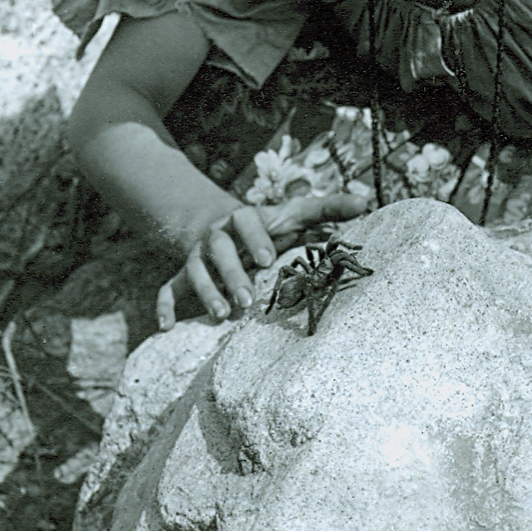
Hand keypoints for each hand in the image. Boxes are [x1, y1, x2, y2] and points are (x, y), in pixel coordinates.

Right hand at [156, 191, 367, 330]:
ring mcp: (198, 256)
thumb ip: (329, 209)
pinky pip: (168, 288)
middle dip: (231, 273)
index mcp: (244, 218)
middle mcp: (217, 235)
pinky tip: (166, 327)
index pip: (246, 220)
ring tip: (221, 316)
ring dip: (205, 292)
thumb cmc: (270, 226)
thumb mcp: (296, 214)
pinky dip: (164, 306)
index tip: (269, 259)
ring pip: (194, 271)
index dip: (255, 238)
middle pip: (218, 249)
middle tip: (246, 299)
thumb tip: (367, 203)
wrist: (223, 227)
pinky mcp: (184, 275)